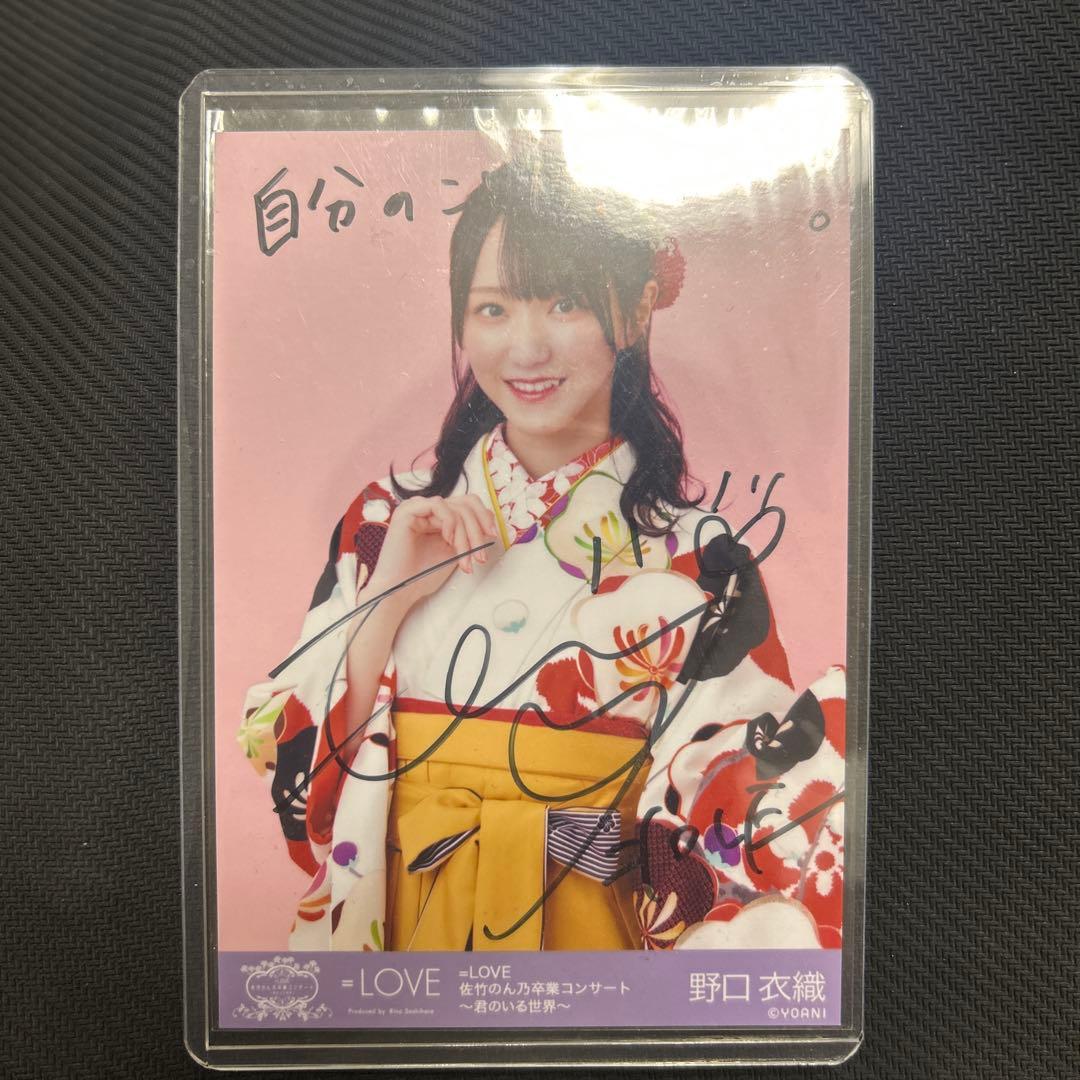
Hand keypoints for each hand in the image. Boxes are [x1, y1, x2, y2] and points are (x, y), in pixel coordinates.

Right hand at [365, 494, 498, 612]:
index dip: (484, 517)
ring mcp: (416, 507)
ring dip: (466, 535)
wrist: (400, 590)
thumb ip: (468, 534)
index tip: (493, 536)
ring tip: (464, 559)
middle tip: (481, 556)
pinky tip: (447, 540)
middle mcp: (427, 508)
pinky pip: (439, 506)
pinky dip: (450, 523)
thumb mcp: (455, 550)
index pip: (467, 504)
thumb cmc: (424, 574)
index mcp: (437, 516)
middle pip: (465, 504)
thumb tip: (491, 523)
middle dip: (478, 530)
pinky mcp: (407, 511)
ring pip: (456, 508)